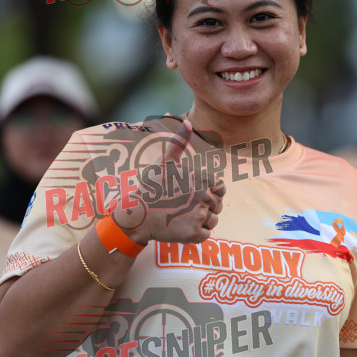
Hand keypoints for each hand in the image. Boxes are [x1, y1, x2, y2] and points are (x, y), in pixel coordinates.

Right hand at [111, 119, 225, 244]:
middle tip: (182, 206)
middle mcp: (205, 196)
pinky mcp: (195, 234)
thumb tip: (187, 121)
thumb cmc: (151, 187)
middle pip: (218, 205)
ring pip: (213, 221)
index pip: (220, 188)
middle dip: (204, 207)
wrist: (136, 216)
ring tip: (180, 216)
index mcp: (203, 179)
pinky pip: (206, 235)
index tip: (189, 194)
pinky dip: (195, 234)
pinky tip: (180, 227)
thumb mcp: (165, 162)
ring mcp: (200, 216)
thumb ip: (179, 142)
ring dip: (200, 221)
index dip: (207, 192)